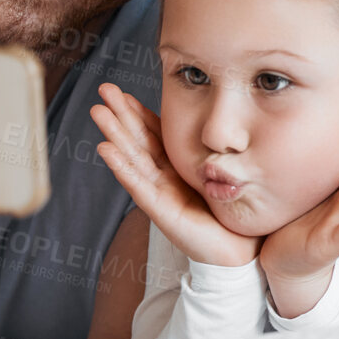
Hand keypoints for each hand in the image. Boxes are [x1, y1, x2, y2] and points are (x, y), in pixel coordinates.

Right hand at [90, 83, 256, 267]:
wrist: (240, 250)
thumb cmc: (230, 213)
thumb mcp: (220, 173)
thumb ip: (211, 153)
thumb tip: (220, 123)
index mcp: (177, 168)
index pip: (154, 135)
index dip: (138, 113)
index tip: (123, 92)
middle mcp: (164, 179)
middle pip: (138, 140)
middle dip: (120, 115)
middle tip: (103, 89)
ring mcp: (159, 194)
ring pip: (132, 158)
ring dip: (114, 134)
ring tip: (98, 112)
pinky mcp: (161, 211)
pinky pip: (138, 184)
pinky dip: (121, 166)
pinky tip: (106, 149)